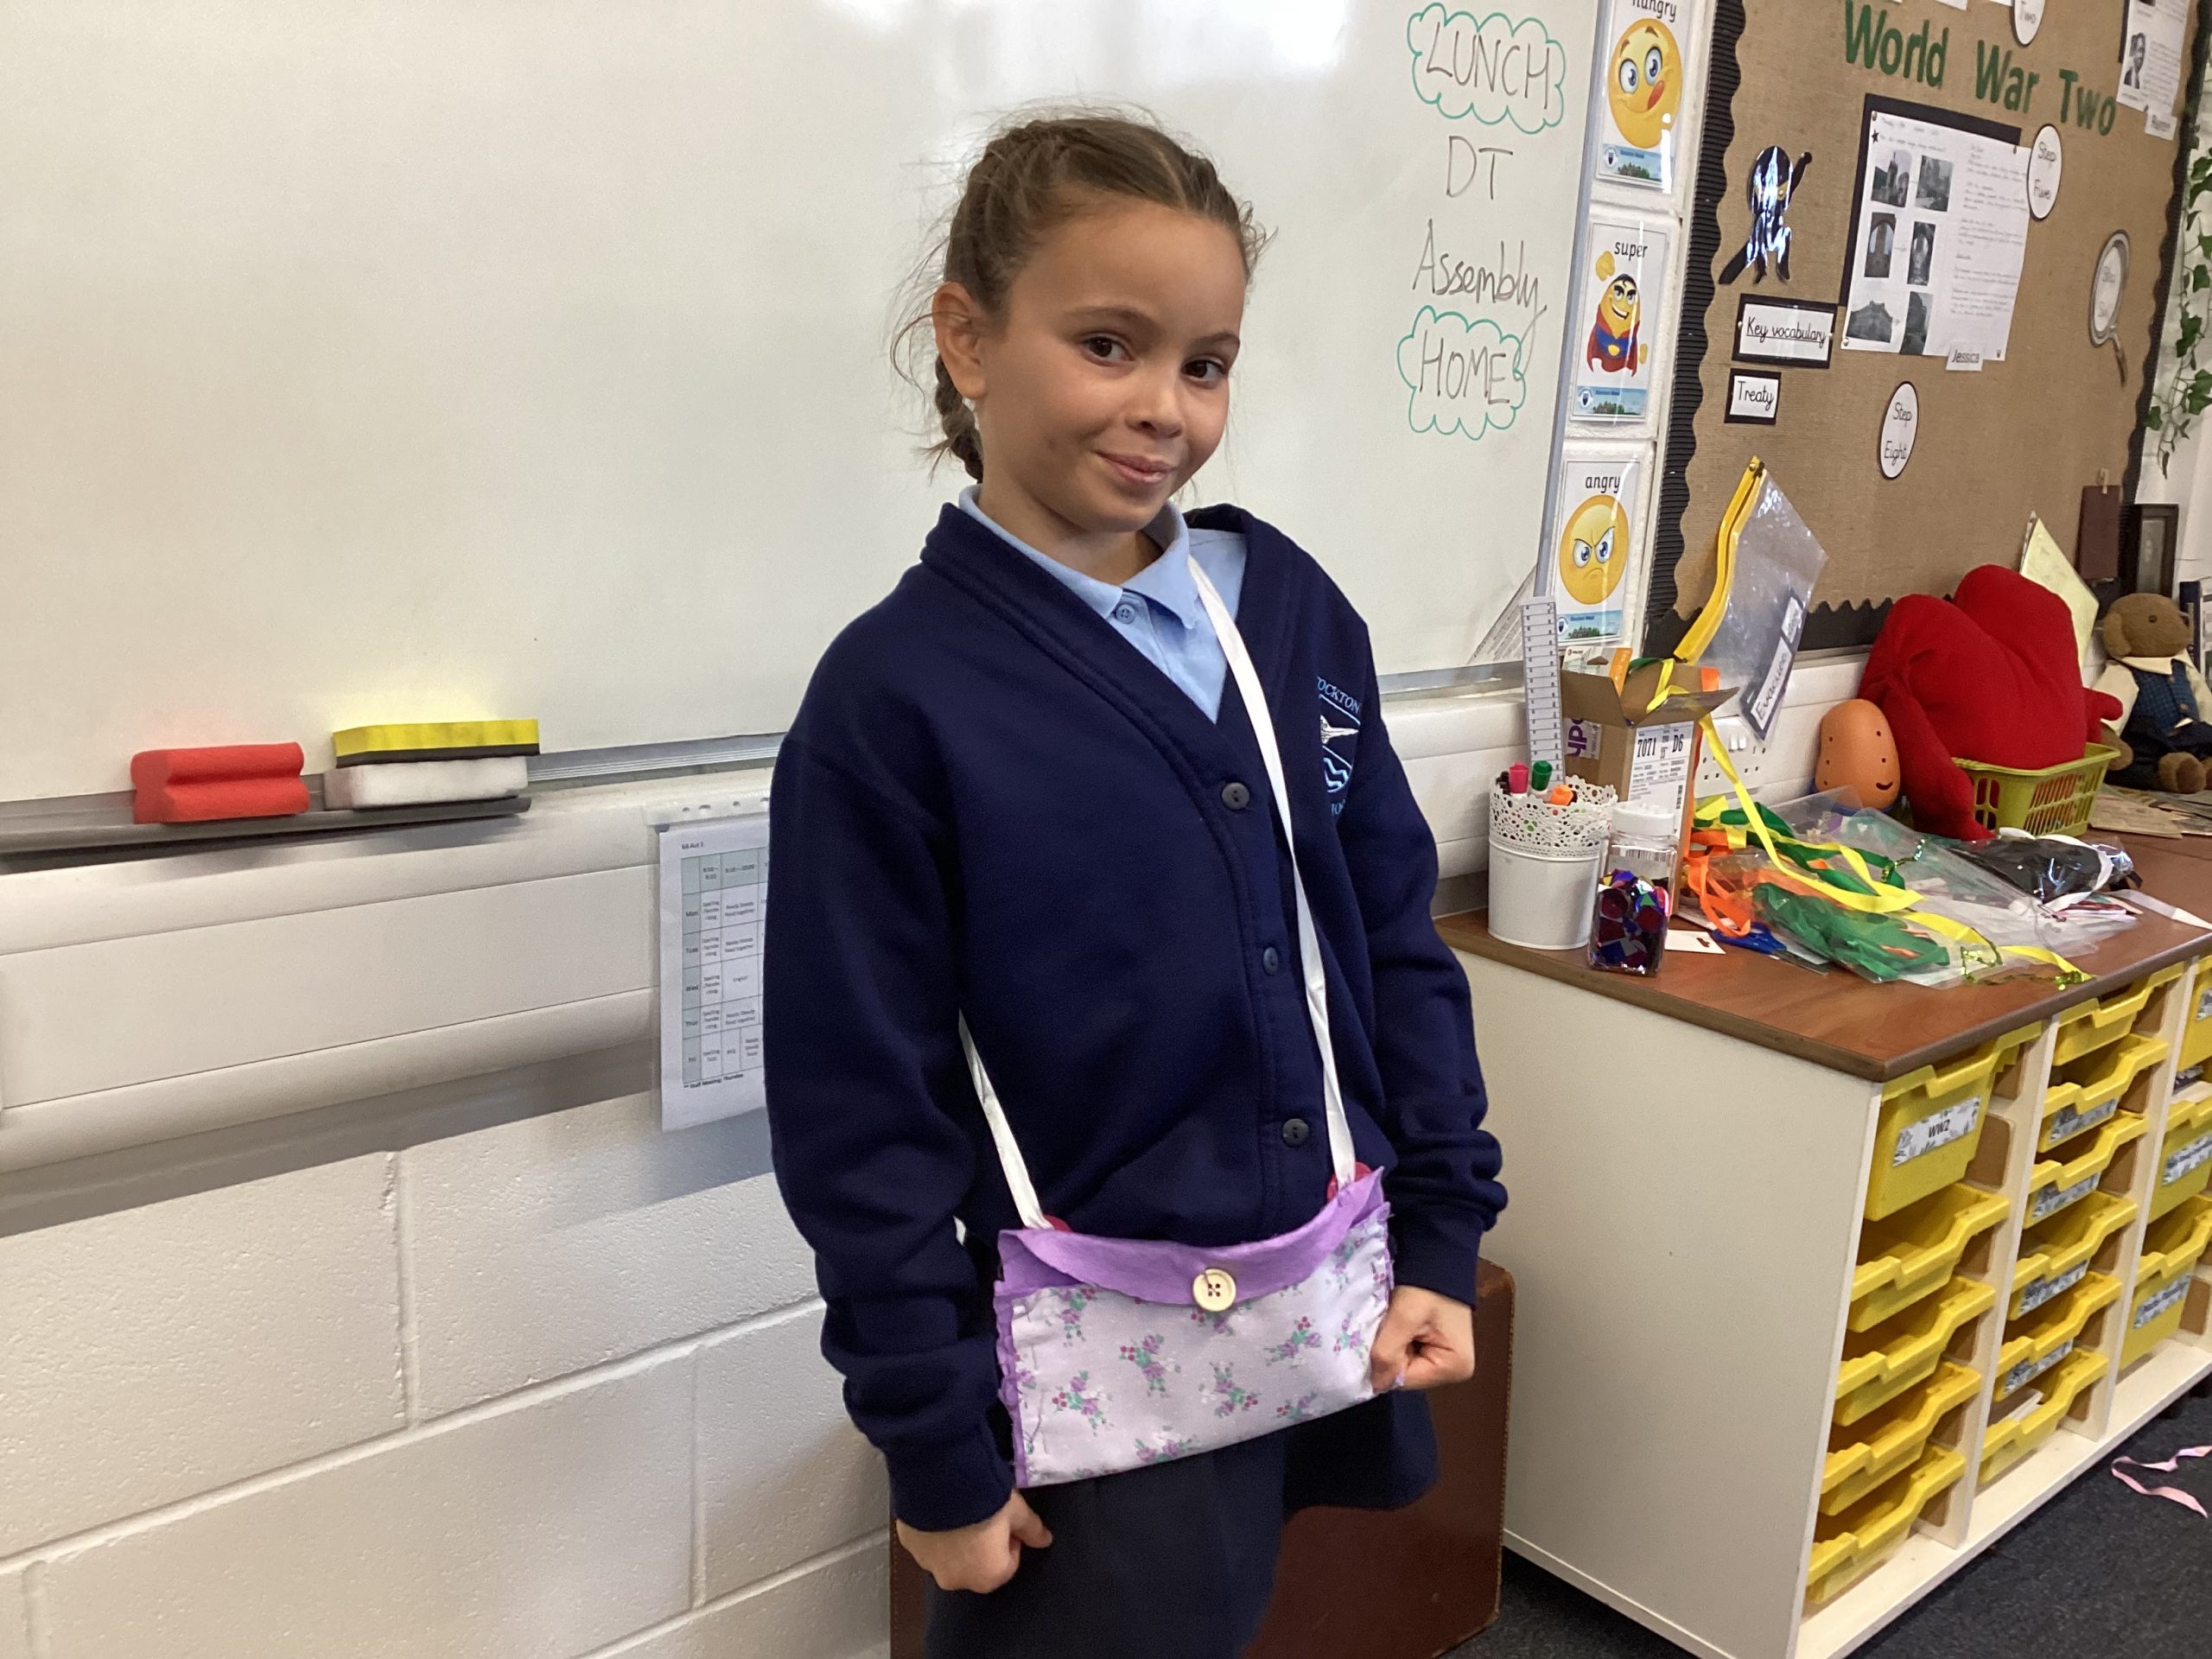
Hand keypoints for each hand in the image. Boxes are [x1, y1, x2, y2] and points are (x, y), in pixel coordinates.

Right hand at [896, 1490, 1052, 1593]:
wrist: (941, 1481)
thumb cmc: (985, 1501)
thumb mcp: (1017, 1512)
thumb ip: (1033, 1530)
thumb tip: (1045, 1540)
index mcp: (988, 1577)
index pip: (1007, 1564)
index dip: (1010, 1540)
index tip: (1006, 1522)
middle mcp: (957, 1580)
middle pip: (976, 1565)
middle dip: (982, 1545)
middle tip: (984, 1516)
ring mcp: (929, 1565)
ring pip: (949, 1556)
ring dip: (956, 1541)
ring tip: (961, 1511)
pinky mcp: (909, 1546)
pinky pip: (927, 1542)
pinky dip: (934, 1531)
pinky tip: (941, 1509)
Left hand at [1369, 1285, 1475, 1392]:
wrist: (1437, 1257)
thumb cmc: (1425, 1287)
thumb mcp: (1404, 1317)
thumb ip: (1388, 1352)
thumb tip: (1374, 1386)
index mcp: (1454, 1368)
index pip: (1404, 1381)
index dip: (1384, 1362)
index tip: (1376, 1338)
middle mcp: (1454, 1370)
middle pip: (1406, 1373)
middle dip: (1389, 1352)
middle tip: (1382, 1327)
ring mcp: (1446, 1359)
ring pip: (1404, 1363)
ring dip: (1392, 1345)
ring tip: (1388, 1322)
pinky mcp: (1437, 1347)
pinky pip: (1408, 1352)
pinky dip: (1397, 1339)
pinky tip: (1394, 1323)